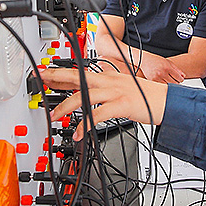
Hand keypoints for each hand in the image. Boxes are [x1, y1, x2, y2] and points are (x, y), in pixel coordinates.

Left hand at [42, 68, 168, 140]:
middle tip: (40, 79)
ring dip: (66, 107)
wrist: (165, 101)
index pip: (78, 72)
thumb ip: (103, 88)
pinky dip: (85, 125)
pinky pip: (97, 116)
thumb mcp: (120, 87)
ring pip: (83, 96)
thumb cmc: (144, 96)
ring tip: (55, 116)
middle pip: (76, 77)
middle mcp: (108, 80)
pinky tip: (78, 134)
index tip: (43, 73)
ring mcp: (114, 92)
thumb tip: (86, 93)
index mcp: (107, 76)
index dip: (59, 72)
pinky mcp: (120, 105)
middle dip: (56, 78)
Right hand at [137, 52, 185, 83]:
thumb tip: (183, 76)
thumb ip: (177, 69)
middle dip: (176, 83)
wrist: (144, 60)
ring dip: (170, 84)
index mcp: (167, 67)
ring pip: (167, 85)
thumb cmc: (157, 60)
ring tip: (170, 81)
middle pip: (174, 83)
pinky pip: (161, 86)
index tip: (180, 79)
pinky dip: (164, 84)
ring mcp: (157, 77)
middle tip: (176, 81)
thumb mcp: (168, 62)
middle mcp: (162, 73)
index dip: (181, 79)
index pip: (178, 78)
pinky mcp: (152, 81)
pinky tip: (164, 81)